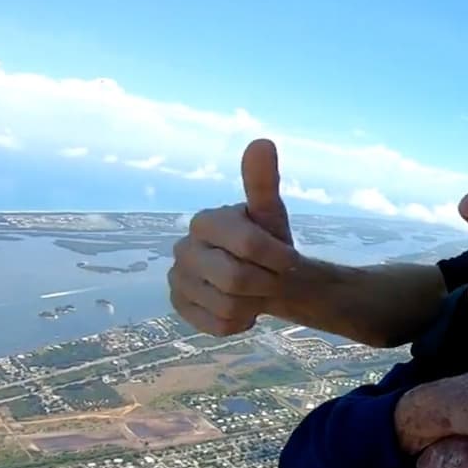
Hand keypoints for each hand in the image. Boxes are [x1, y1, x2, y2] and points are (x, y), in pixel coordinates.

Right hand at [168, 139, 298, 335]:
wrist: (261, 276)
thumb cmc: (267, 242)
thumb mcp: (270, 214)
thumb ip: (263, 183)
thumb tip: (262, 142)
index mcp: (205, 221)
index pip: (249, 244)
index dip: (278, 258)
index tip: (290, 261)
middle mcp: (182, 248)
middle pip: (237, 279)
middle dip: (266, 283)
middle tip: (273, 279)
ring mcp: (177, 279)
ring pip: (227, 306)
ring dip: (254, 304)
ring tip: (255, 291)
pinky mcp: (179, 307)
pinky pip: (218, 326)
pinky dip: (239, 322)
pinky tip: (241, 306)